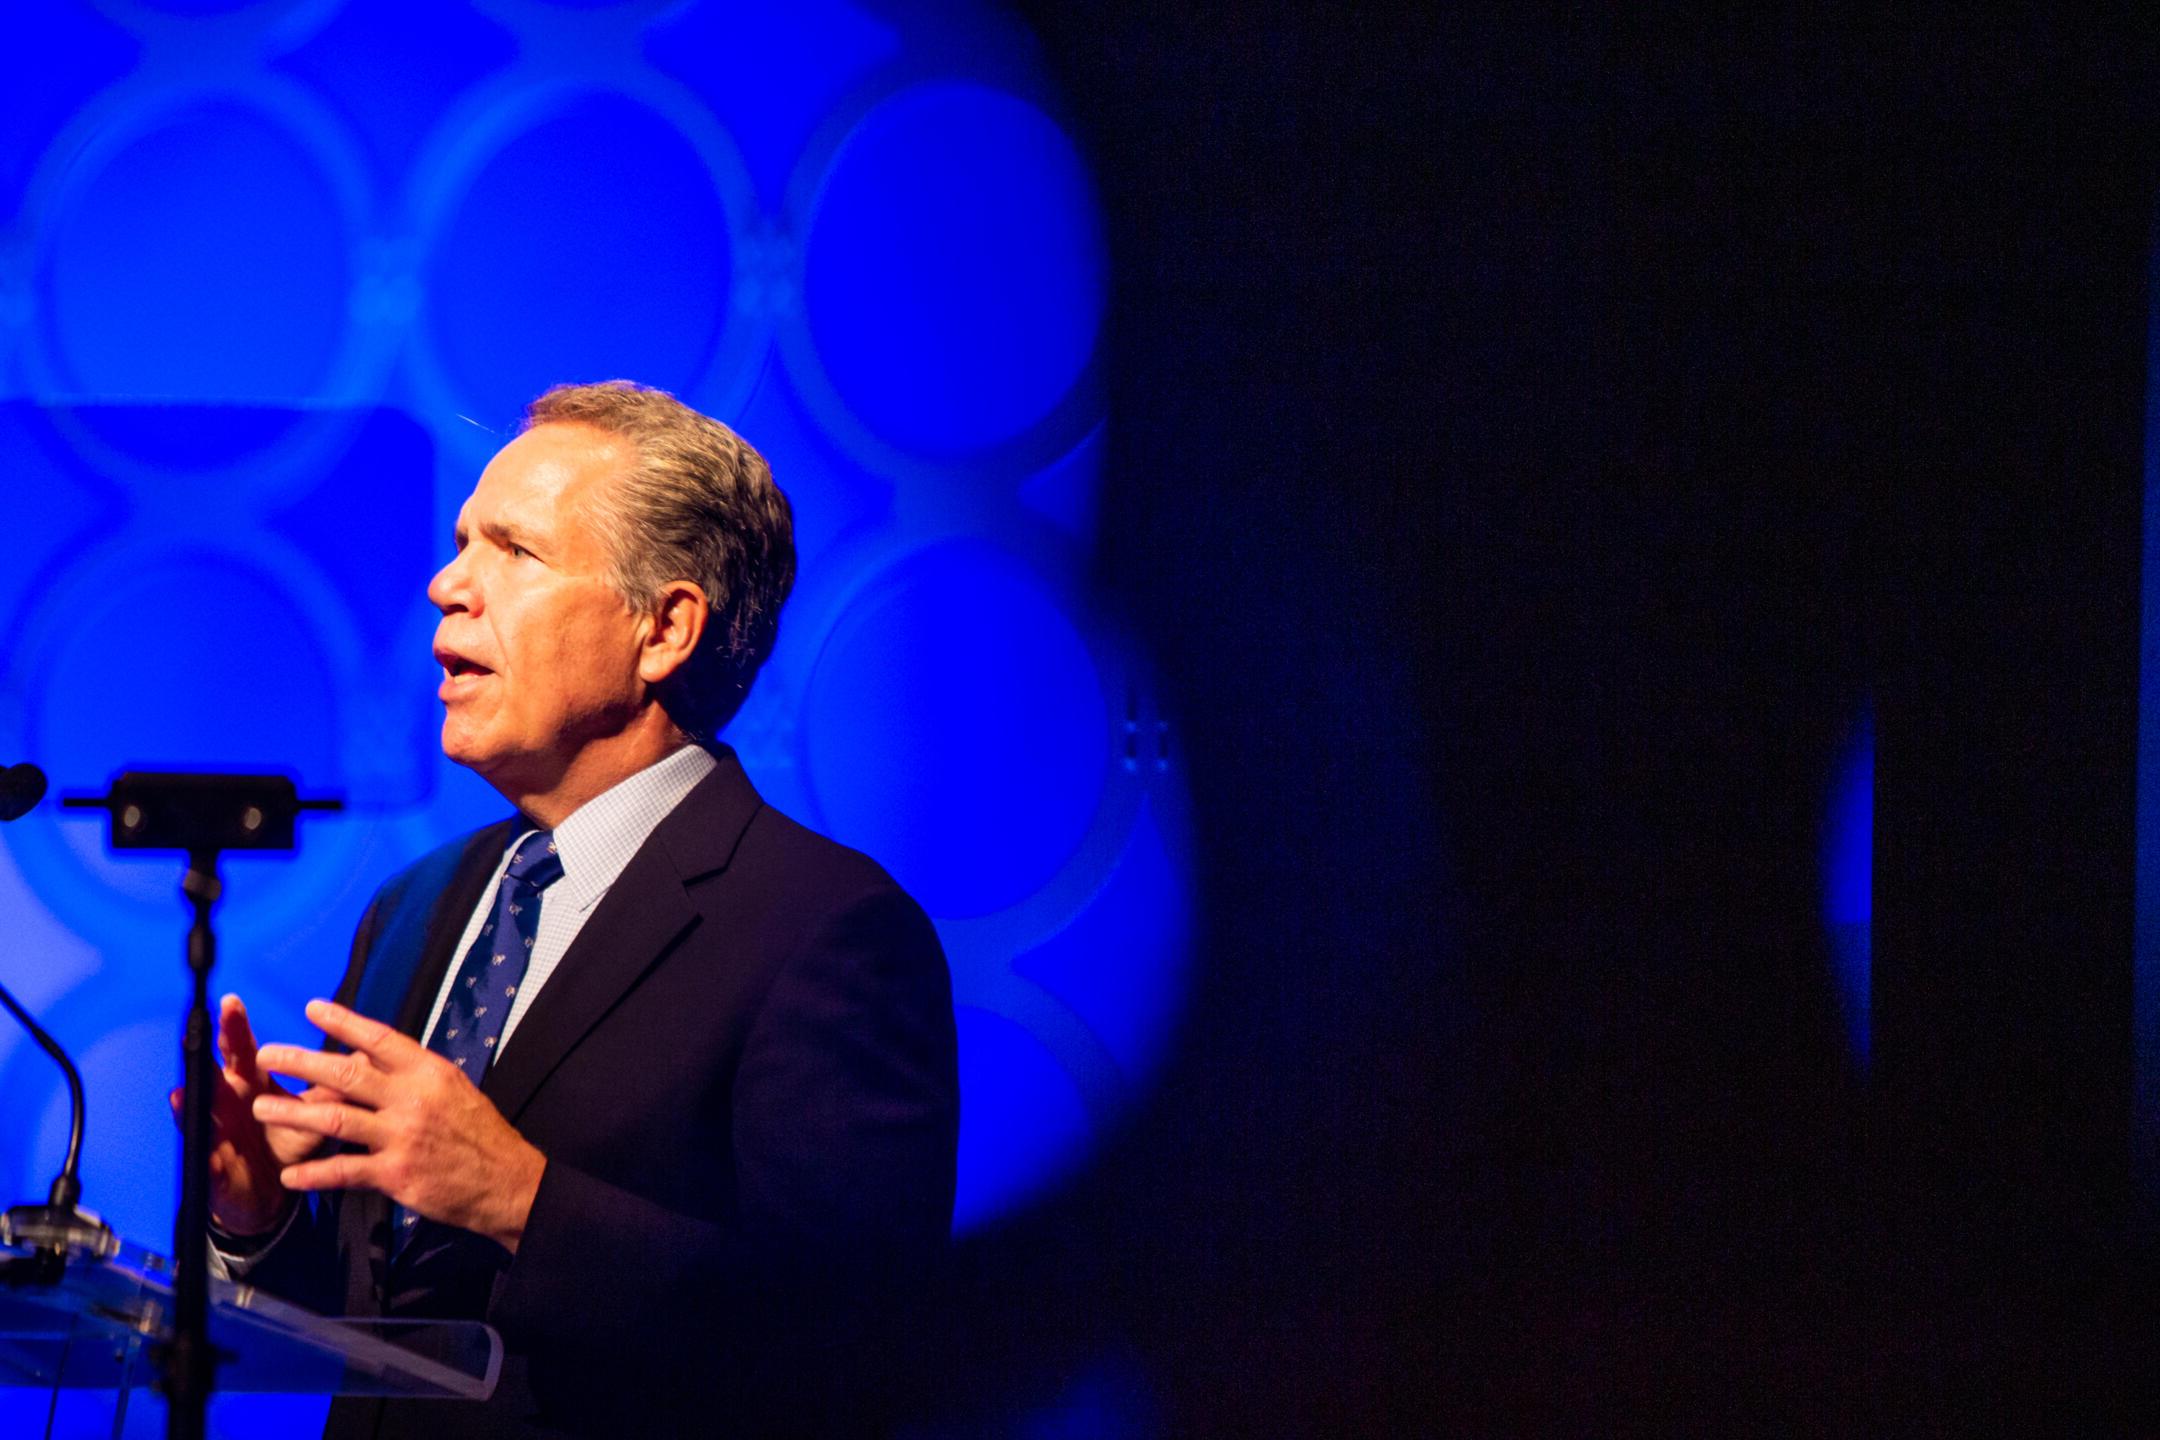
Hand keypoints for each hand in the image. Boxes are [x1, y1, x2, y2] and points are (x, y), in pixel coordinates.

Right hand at [169, 995, 338, 1235]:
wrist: (268, 1190)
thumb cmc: (287, 1141)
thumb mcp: (315, 1110)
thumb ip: (334, 1083)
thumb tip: (367, 1054)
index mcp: (251, 1083)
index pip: (243, 1050)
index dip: (236, 1028)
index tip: (232, 1001)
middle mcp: (228, 1103)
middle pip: (213, 1073)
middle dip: (205, 1054)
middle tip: (197, 1032)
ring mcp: (216, 1132)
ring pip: (198, 1114)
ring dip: (191, 1104)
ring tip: (183, 1091)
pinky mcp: (214, 1167)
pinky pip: (205, 1161)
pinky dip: (204, 1157)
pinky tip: (205, 1156)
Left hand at [254, 999, 547, 1253]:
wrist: (506, 1180)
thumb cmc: (478, 1132)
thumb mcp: (452, 1089)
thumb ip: (411, 1076)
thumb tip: (370, 1061)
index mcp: (428, 1072)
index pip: (378, 1039)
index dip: (343, 1022)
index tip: (312, 1009)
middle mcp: (412, 1099)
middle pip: (346, 1073)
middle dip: (301, 1061)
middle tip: (267, 1055)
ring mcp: (401, 1137)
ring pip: (334, 1118)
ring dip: (292, 1112)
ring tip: (261, 1107)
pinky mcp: (395, 1174)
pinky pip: (344, 1171)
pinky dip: (313, 1174)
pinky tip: (290, 1175)